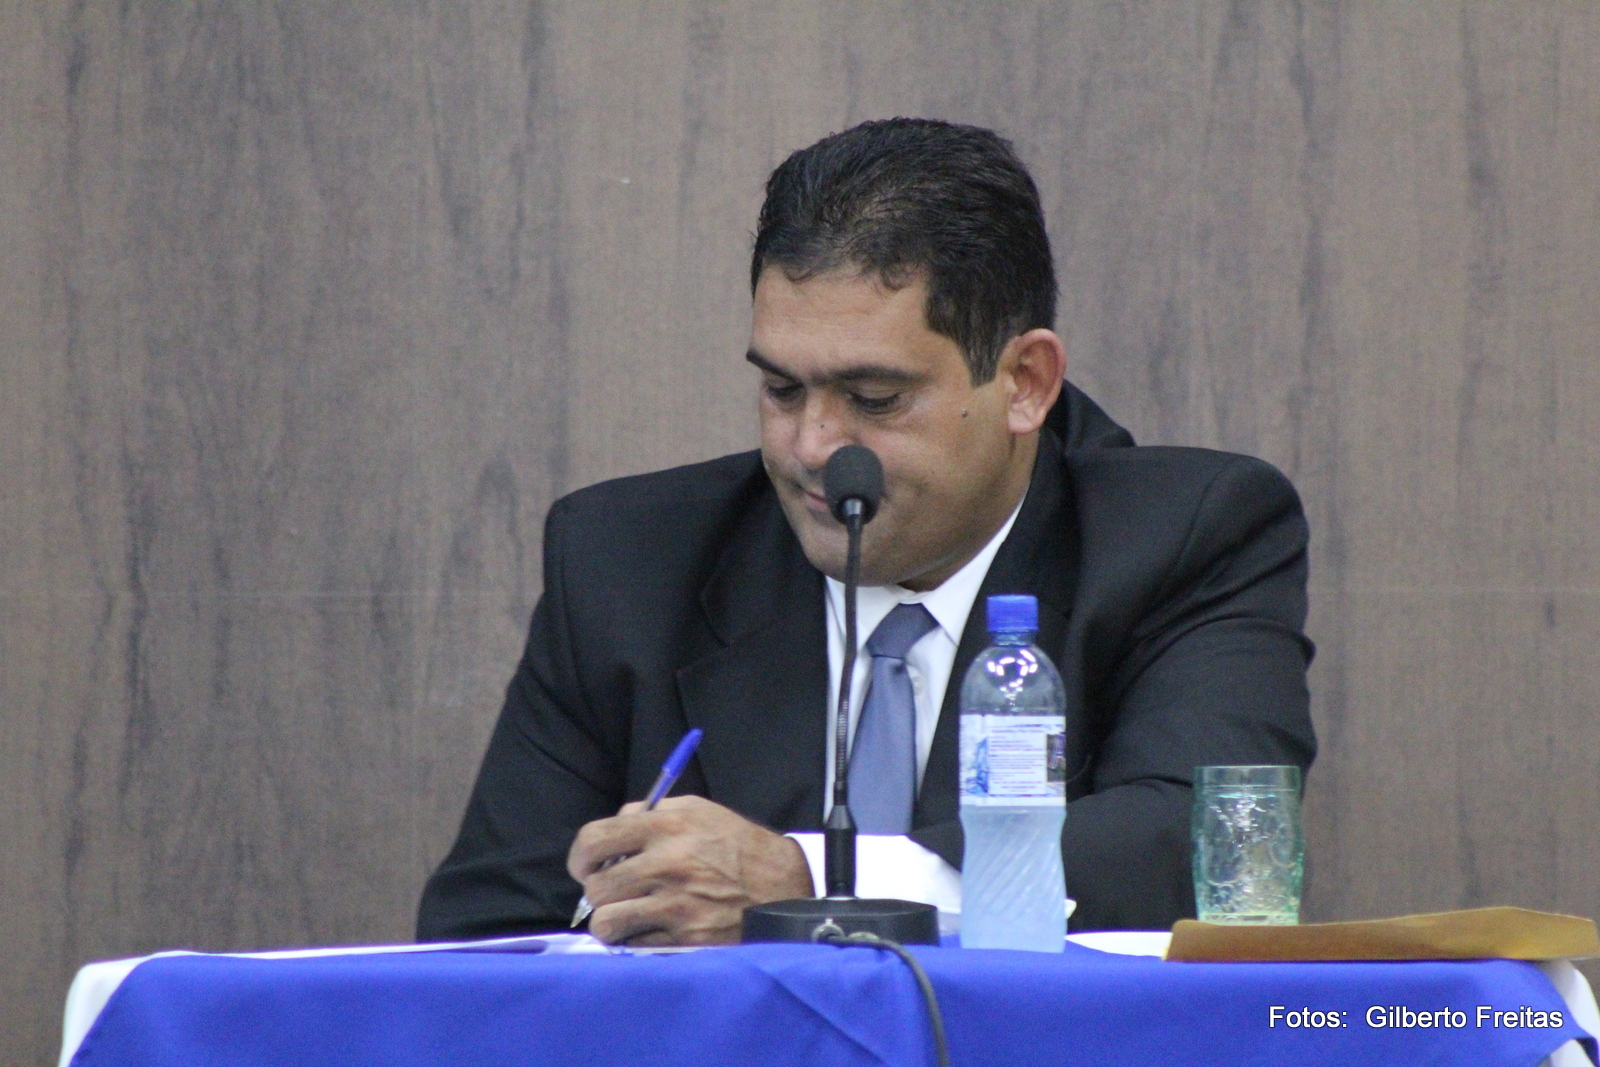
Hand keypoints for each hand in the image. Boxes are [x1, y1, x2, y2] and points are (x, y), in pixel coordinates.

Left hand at [567, 795, 813, 945]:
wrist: (783, 890)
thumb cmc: (740, 848)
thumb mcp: (701, 812)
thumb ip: (655, 813)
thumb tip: (618, 824)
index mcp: (666, 828)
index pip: (594, 840)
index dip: (580, 857)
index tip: (586, 867)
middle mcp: (665, 865)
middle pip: (595, 887)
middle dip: (599, 892)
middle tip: (616, 893)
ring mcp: (674, 905)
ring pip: (606, 923)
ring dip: (611, 922)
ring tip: (628, 917)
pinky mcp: (684, 938)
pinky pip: (634, 945)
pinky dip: (636, 940)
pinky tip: (652, 929)